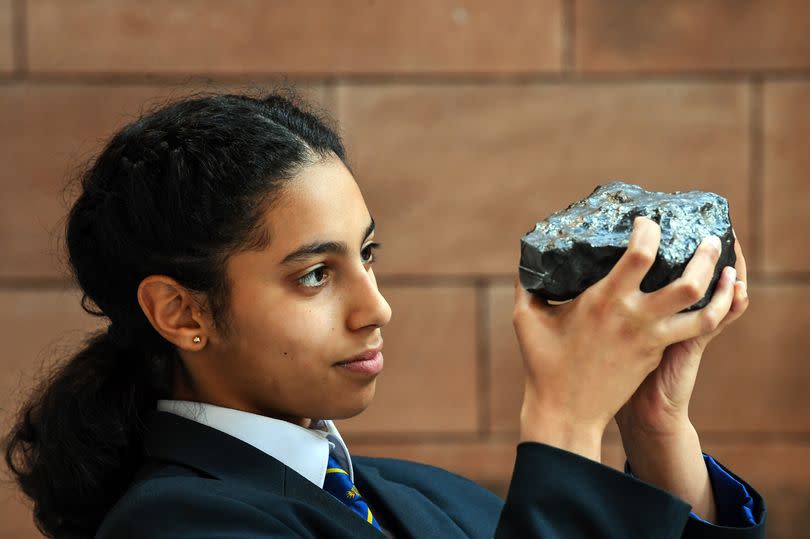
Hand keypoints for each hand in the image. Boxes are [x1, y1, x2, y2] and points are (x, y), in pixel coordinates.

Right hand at [513, 217, 736, 460]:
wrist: (567, 413)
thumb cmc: (544, 365)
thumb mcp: (527, 319)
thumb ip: (529, 287)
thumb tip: (527, 266)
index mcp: (604, 301)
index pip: (640, 255)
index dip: (649, 230)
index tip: (646, 222)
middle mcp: (635, 318)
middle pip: (688, 283)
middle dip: (706, 256)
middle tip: (711, 239)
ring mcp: (652, 339)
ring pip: (705, 312)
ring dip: (722, 289)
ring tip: (729, 271)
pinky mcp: (656, 354)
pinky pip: (694, 330)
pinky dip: (711, 312)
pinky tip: (714, 299)